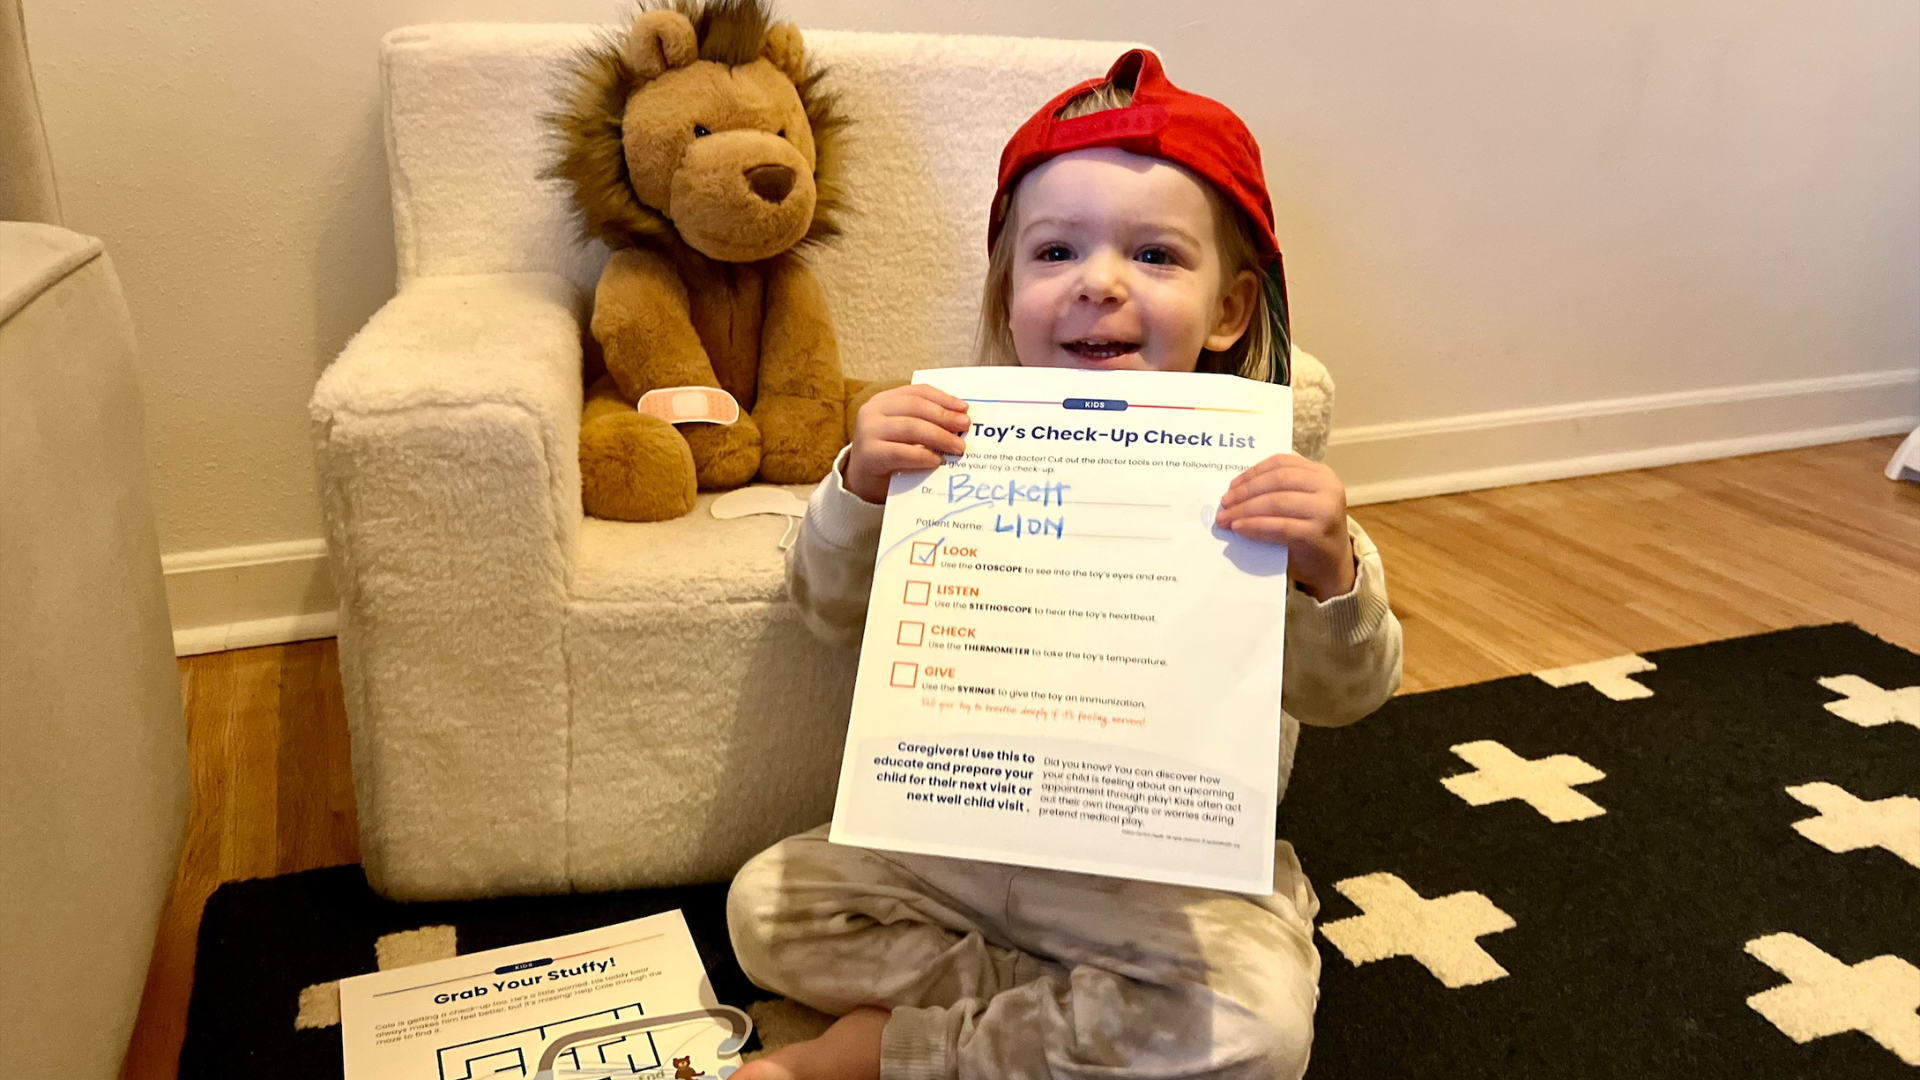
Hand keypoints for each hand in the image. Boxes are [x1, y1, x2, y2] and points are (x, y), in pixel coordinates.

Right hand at [843, 385, 969, 503]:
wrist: (861, 481)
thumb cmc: (888, 454)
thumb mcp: (904, 432)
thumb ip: (924, 422)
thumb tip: (960, 420)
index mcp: (884, 400)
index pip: (918, 392)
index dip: (943, 398)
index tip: (964, 409)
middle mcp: (873, 411)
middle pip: (916, 407)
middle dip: (944, 416)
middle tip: (965, 427)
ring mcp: (868, 431)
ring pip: (911, 427)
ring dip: (939, 437)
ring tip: (958, 447)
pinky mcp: (868, 454)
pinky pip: (901, 452)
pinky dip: (923, 456)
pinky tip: (937, 461)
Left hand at [1216, 454, 1355, 600]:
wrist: (1332, 563)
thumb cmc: (1310, 529)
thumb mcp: (1301, 501)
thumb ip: (1278, 489)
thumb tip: (1235, 490)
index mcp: (1321, 474)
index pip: (1281, 463)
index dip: (1253, 471)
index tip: (1232, 484)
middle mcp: (1327, 488)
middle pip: (1277, 480)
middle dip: (1246, 491)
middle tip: (1224, 502)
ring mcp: (1324, 511)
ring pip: (1276, 502)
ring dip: (1245, 510)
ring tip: (1226, 518)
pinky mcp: (1316, 534)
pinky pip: (1278, 527)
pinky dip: (1255, 526)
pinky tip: (1239, 528)